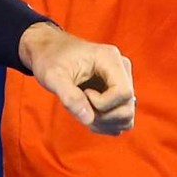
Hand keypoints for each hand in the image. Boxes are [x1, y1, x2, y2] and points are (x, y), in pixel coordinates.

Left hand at [20, 23, 134, 134]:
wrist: (50, 52)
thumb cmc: (51, 59)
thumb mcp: (53, 76)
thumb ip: (69, 97)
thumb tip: (88, 119)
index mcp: (110, 58)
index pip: (123, 92)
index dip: (102, 103)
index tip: (83, 94)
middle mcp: (122, 69)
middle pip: (126, 108)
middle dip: (102, 116)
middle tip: (79, 106)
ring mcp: (122, 82)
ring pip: (127, 117)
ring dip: (104, 123)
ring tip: (83, 112)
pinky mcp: (118, 94)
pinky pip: (122, 119)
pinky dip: (106, 124)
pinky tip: (88, 115)